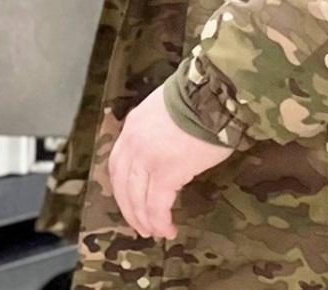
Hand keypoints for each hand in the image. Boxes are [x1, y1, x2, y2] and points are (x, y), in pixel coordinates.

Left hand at [106, 86, 233, 239]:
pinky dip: (160, 220)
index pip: (118, 164)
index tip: (130, 201)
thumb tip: (168, 149)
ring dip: (145, 220)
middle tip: (140, 226)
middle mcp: (133, 143)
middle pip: (123, 185)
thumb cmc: (197, 98)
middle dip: (130, 209)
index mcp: (133, 126)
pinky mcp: (165, 172)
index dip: (122, 187)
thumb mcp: (165, 109)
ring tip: (156, 232)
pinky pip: (157, 204)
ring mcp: (147, 159)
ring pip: (138, 198)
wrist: (209, 95)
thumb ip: (158, 130)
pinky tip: (167, 229)